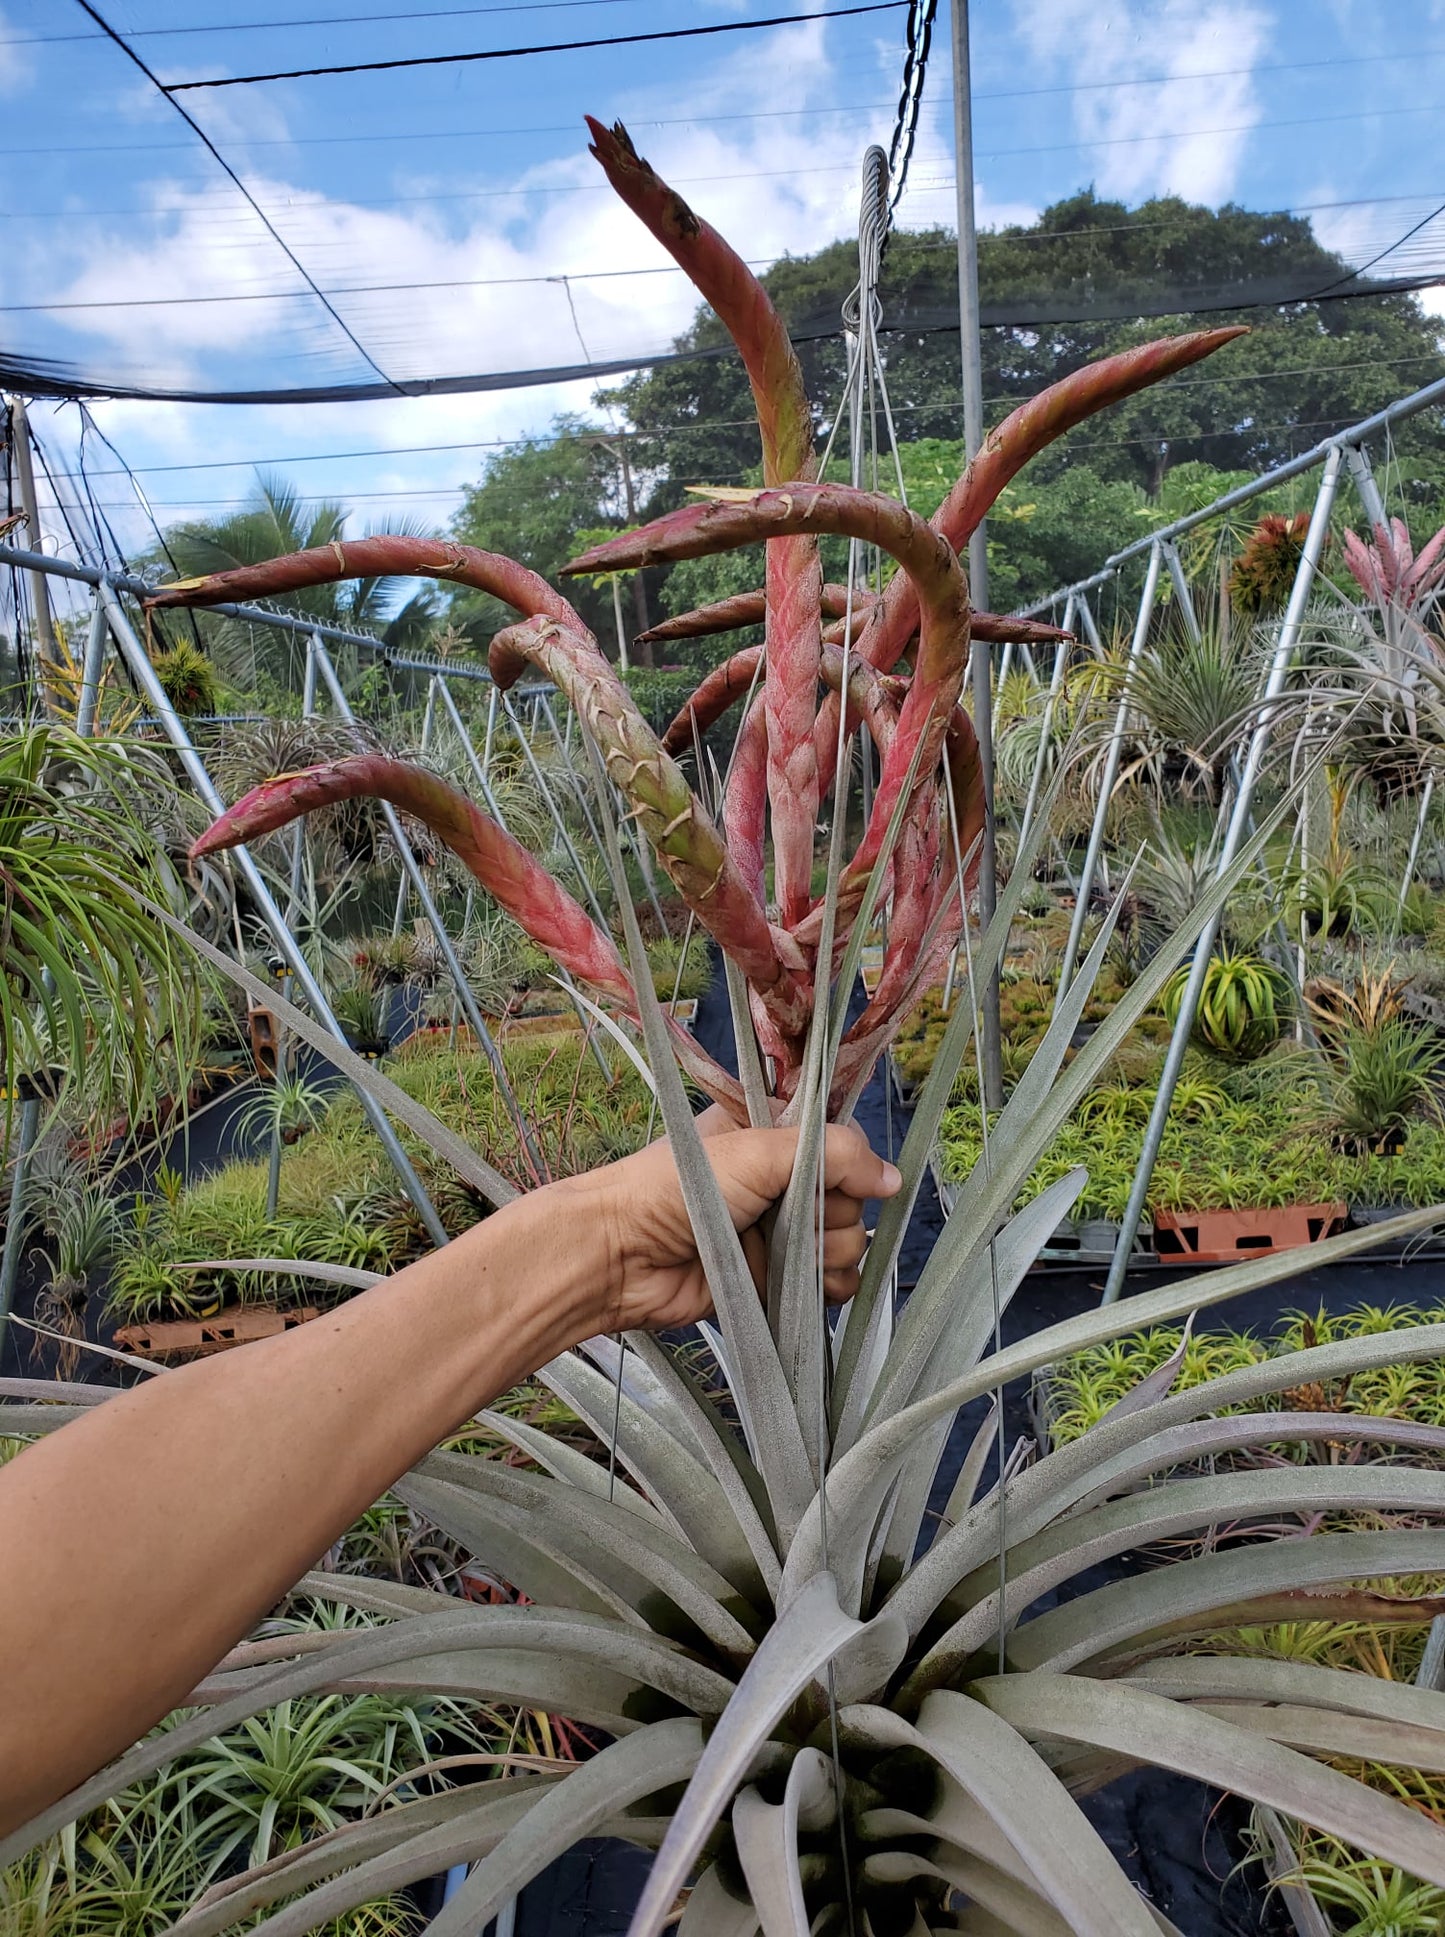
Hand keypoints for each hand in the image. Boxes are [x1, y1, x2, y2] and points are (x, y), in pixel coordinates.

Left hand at [564, 1106, 901, 1332]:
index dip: (847, 1164)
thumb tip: (893, 1179)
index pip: (841, 1146)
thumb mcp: (758, 1150)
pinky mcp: (774, 1280)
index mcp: (773, 1136)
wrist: (620, 1255)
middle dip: (833, 1213)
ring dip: (829, 1253)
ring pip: (847, 1243)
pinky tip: (812, 1286)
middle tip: (788, 1217)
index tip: (832, 1177)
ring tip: (786, 1254)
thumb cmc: (676, 1187)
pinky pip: (831, 1284)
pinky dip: (830, 1288)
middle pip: (851, 1198)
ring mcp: (777, 1233)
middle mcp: (779, 1182)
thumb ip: (832, 1155)